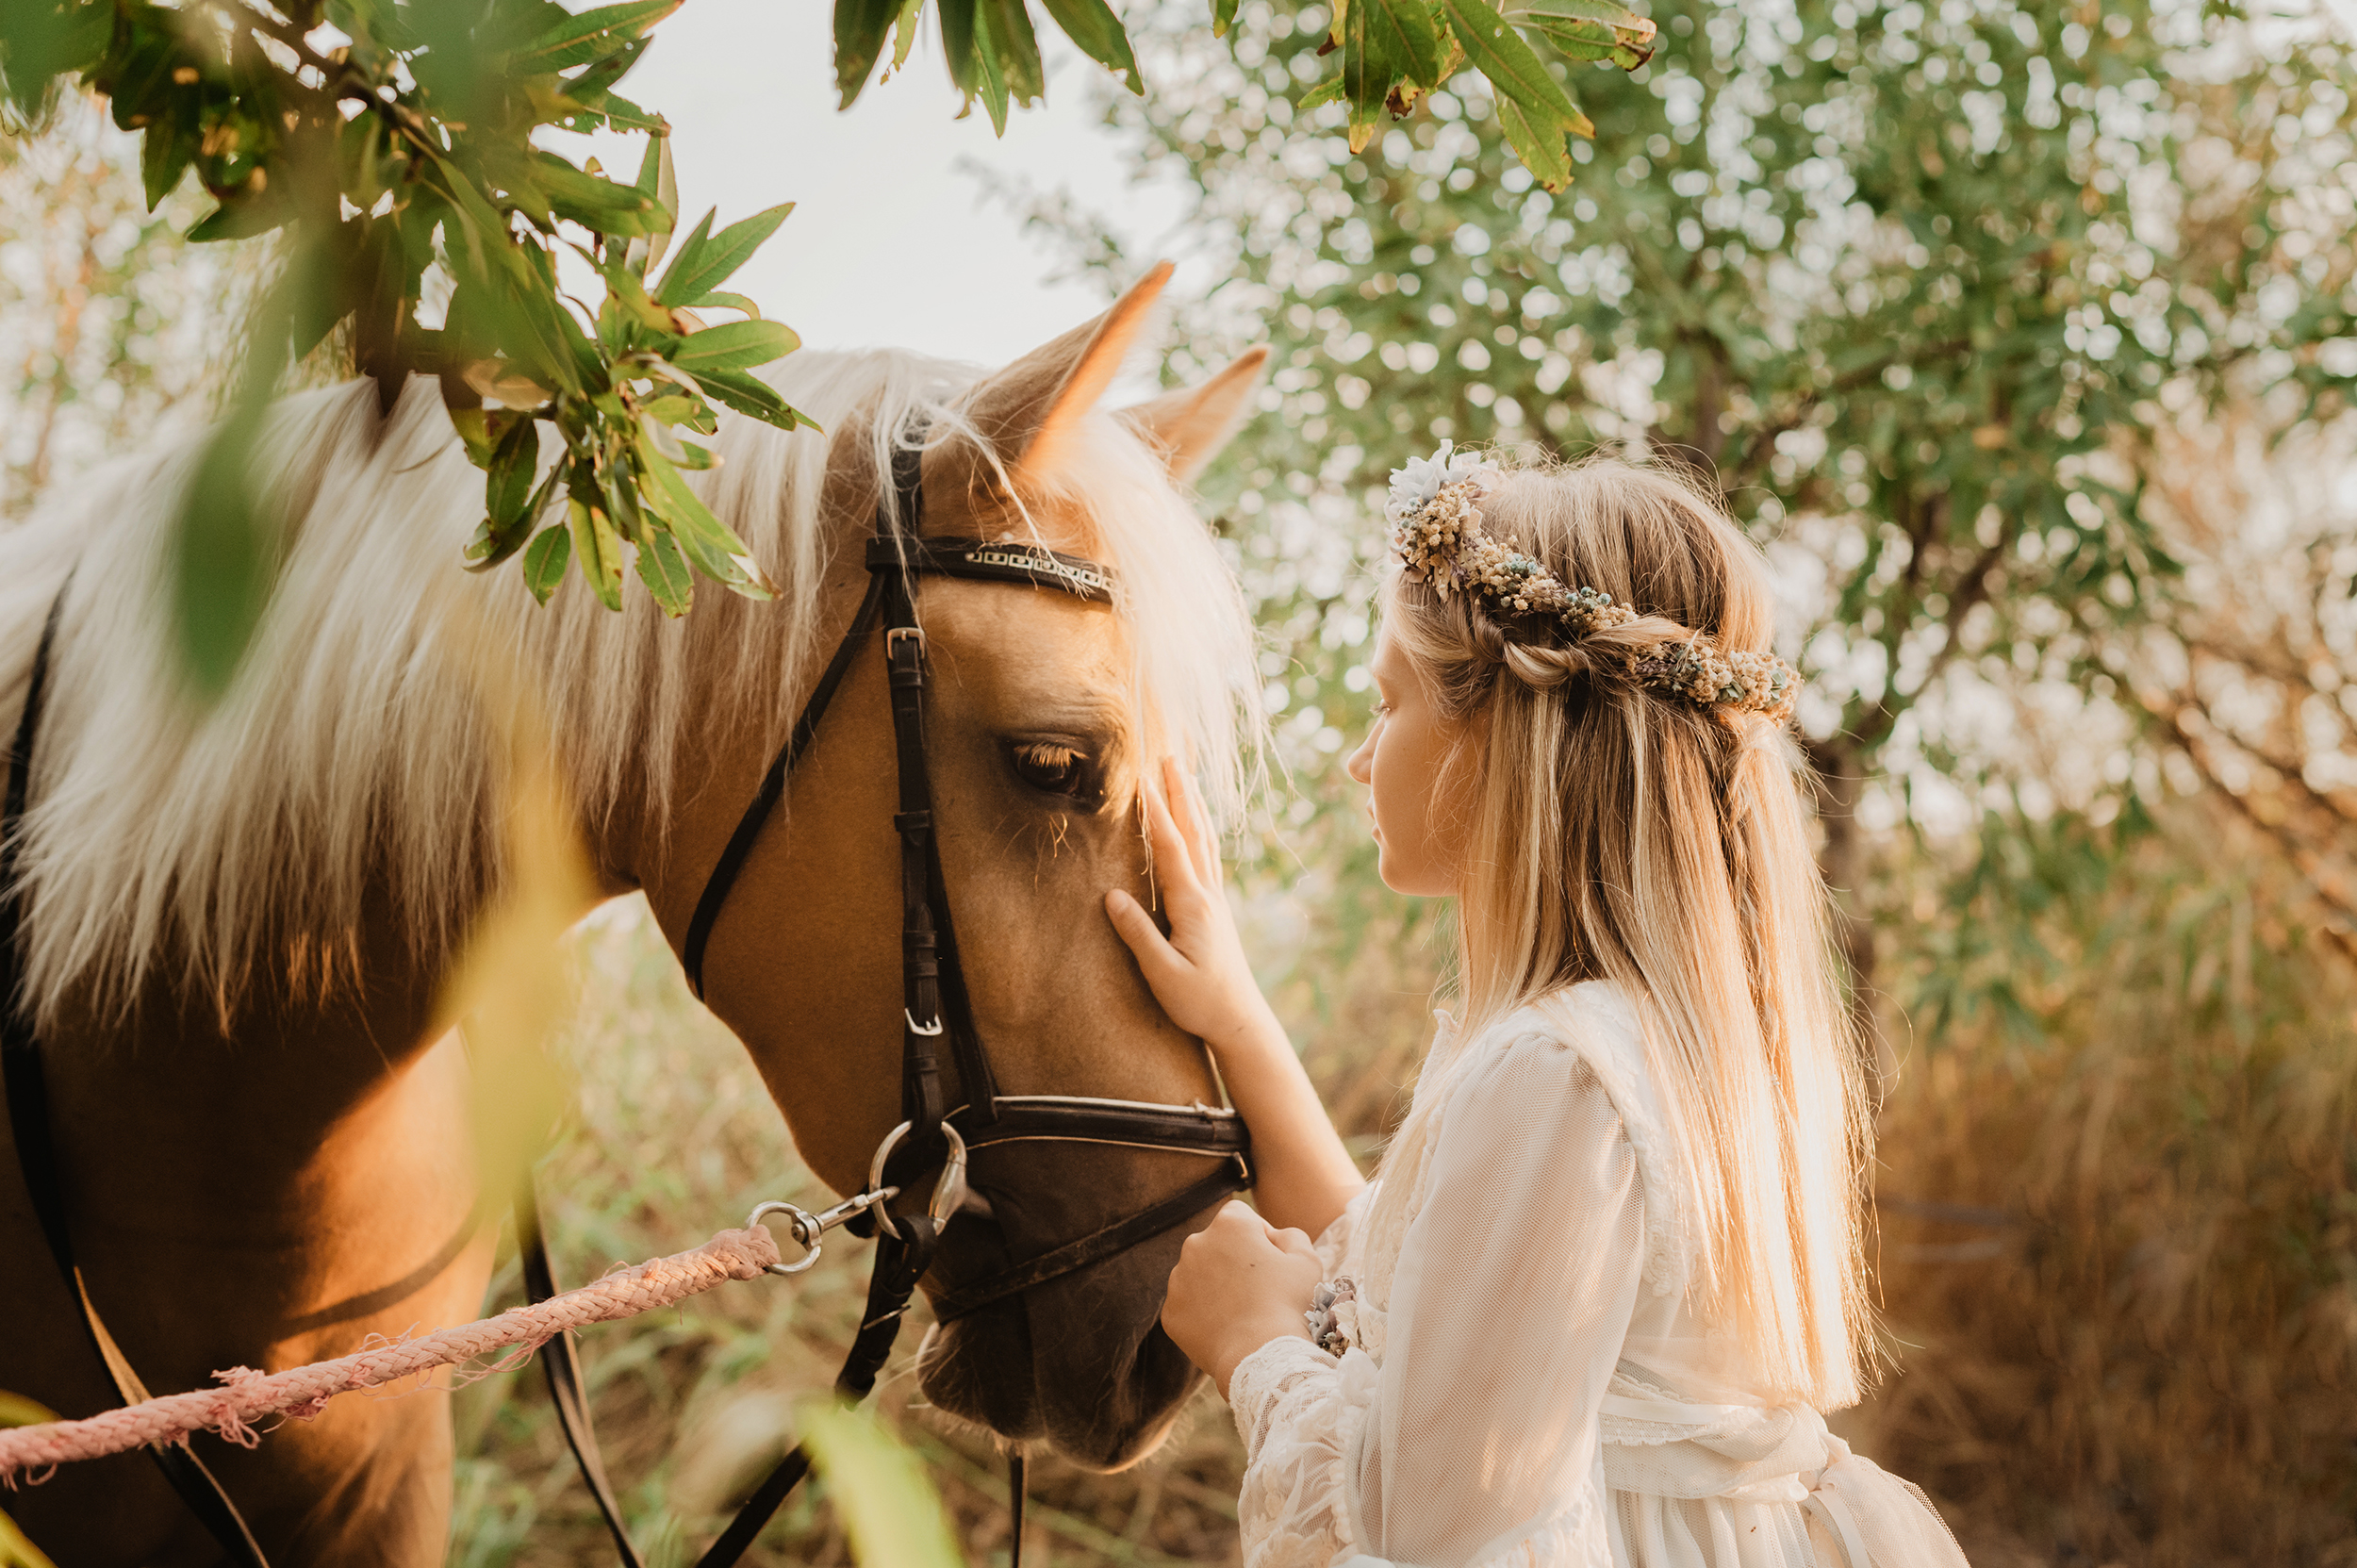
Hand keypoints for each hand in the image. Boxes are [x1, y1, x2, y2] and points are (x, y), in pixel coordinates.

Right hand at [1105, 757, 1280, 1056]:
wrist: (1240, 1020)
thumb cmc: (1200, 1002)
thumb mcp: (1163, 974)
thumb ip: (1138, 935)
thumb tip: (1111, 896)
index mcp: (1193, 905)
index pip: (1169, 848)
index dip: (1154, 812)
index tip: (1141, 778)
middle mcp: (1207, 895)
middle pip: (1193, 832)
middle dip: (1180, 792)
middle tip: (1170, 755)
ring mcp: (1215, 900)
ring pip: (1204, 840)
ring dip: (1193, 805)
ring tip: (1184, 776)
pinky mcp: (1215, 909)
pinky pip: (1207, 856)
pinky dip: (1199, 830)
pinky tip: (1197, 825)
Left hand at [1162, 1201, 1322, 1397]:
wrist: (1260, 1356)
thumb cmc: (1288, 1304)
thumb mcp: (1306, 1260)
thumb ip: (1290, 1235)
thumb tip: (1273, 1237)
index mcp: (1228, 1225)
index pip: (1241, 1216)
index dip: (1259, 1236)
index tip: (1273, 1262)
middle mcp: (1195, 1244)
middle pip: (1217, 1245)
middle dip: (1234, 1260)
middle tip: (1259, 1291)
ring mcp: (1178, 1280)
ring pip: (1199, 1275)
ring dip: (1216, 1286)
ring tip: (1243, 1313)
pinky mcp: (1171, 1312)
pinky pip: (1189, 1307)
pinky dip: (1204, 1314)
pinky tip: (1227, 1329)